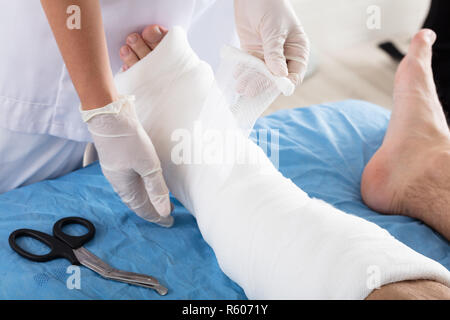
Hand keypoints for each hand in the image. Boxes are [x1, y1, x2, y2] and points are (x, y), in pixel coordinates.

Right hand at [81, 96, 172, 226]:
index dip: (156, 217)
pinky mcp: (119, 159)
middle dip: (153, 208)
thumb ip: (156, 189)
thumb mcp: (148, 166)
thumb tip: (164, 212)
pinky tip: (148, 181)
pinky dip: (143, 185)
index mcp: (124, 187)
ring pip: (134, 190)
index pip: (142, 208)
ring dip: (148, 196)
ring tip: (162, 199)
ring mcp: (117, 170)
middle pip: (137, 201)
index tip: (169, 222)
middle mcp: (119, 181)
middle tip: (168, 213)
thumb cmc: (128, 141)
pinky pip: (132, 179)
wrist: (109, 115)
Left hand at [234, 0, 309, 85]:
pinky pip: (249, 67)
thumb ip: (275, 52)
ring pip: (260, 75)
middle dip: (262, 85)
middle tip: (249, 91)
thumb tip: (279, 74)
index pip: (294, 75)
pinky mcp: (252, 52)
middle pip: (274, 78)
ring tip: (240, 87)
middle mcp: (283, 57)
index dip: (285, 84)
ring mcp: (267, 56)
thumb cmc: (271, 5)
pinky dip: (243, 72)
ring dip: (250, 81)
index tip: (273, 88)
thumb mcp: (275, 29)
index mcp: (297, 51)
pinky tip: (237, 76)